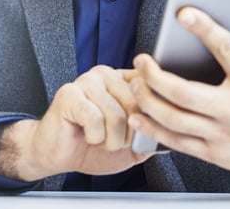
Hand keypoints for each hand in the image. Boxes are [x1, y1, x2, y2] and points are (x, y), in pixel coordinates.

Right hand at [0, 66, 153, 179]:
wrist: (56, 154)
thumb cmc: (91, 146)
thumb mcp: (129, 144)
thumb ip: (150, 136)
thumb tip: (173, 137)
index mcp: (123, 80)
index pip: (149, 86)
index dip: (151, 113)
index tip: (142, 128)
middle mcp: (106, 75)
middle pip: (136, 103)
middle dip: (129, 133)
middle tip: (115, 141)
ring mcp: (86, 81)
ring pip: (117, 114)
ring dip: (111, 140)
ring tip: (100, 140)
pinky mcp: (70, 94)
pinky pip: (95, 119)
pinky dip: (95, 138)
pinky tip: (86, 135)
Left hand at [128, 7, 229, 182]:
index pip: (226, 50)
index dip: (204, 29)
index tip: (183, 14)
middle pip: (184, 92)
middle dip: (155, 75)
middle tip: (142, 59)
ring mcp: (222, 134)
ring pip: (174, 119)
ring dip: (148, 99)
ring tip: (136, 82)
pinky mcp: (214, 153)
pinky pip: (176, 142)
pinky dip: (153, 129)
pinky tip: (138, 115)